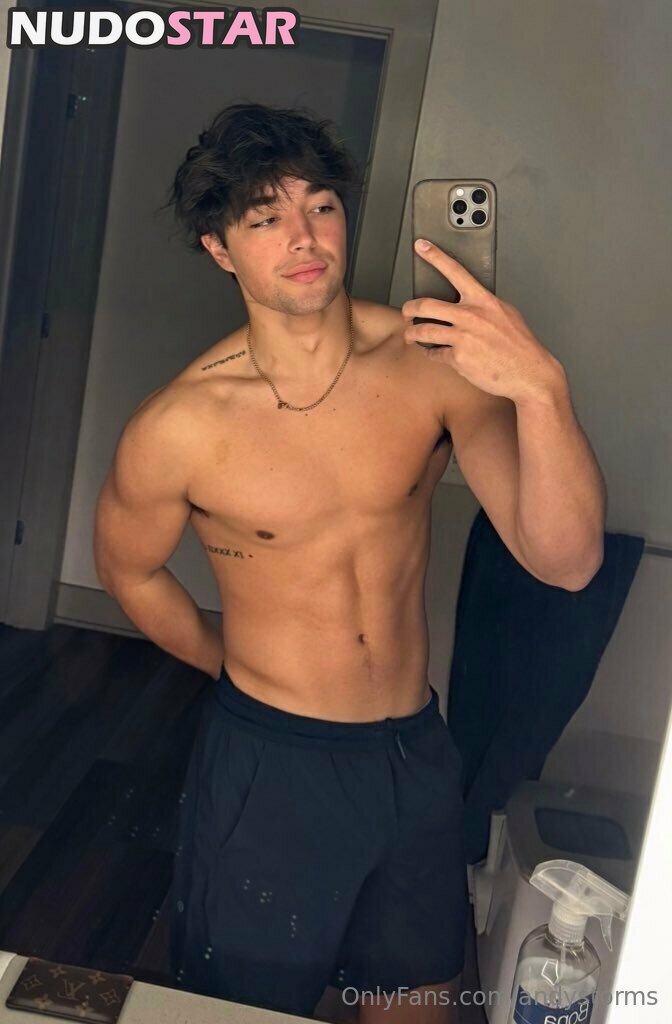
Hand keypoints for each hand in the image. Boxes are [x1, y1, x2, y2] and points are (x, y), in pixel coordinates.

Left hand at [402, 238, 563, 404]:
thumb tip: (471, 302)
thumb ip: (485, 305)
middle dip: (409, 307)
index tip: (421, 246)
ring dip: (412, 333)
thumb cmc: (520, 345)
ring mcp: (462, 337)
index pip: (455, 271)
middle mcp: (470, 316)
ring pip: (424, 330)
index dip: (435, 256)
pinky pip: (435, 353)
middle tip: (406, 311)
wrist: (528, 372)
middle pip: (427, 304)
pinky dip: (431, 354)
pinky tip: (433, 353)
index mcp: (483, 301)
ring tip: (410, 335)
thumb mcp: (506, 313)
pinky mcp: (458, 358)